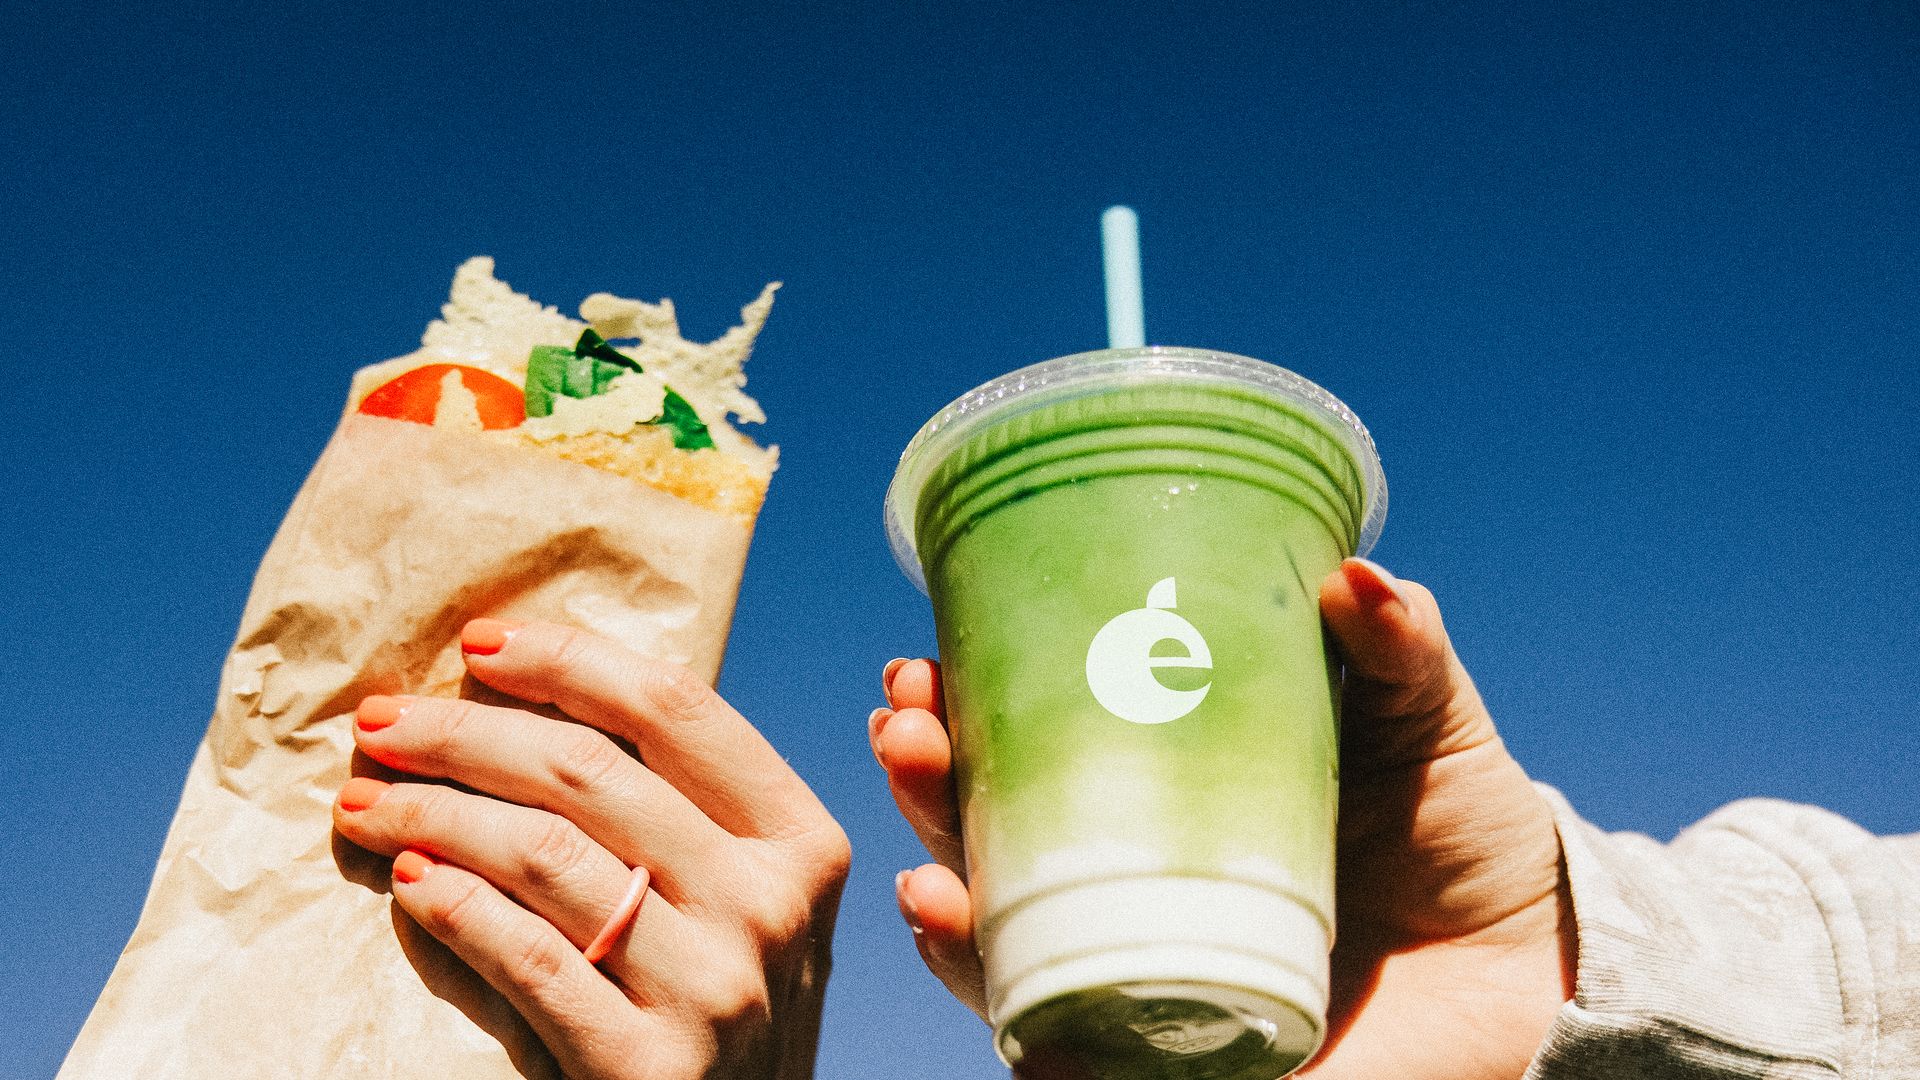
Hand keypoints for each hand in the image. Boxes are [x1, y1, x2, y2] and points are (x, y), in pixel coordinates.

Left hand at [335, 619, 850, 1079]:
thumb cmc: (715, 1006)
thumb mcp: (737, 900)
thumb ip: (680, 812)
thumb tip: (533, 694)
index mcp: (800, 840)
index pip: (678, 709)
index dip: (570, 660)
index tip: (478, 644)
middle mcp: (772, 906)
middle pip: (591, 773)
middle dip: (465, 734)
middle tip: (380, 725)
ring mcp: (718, 991)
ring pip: (546, 856)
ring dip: (434, 815)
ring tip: (366, 803)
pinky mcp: (653, 1071)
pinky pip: (529, 960)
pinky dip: (456, 910)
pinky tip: (410, 883)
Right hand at [871, 558, 1574, 1078]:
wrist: (1543, 977)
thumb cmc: (1466, 840)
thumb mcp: (1426, 721)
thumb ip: (1396, 649)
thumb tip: (1357, 575)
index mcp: (1167, 796)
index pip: (1030, 754)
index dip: (960, 715)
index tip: (920, 666)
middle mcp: (1137, 886)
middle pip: (992, 846)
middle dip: (927, 793)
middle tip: (906, 732)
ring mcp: (1148, 978)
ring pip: (1008, 950)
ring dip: (945, 902)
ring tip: (924, 865)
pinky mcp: (1180, 1064)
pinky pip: (1072, 1055)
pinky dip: (1019, 1026)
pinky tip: (974, 958)